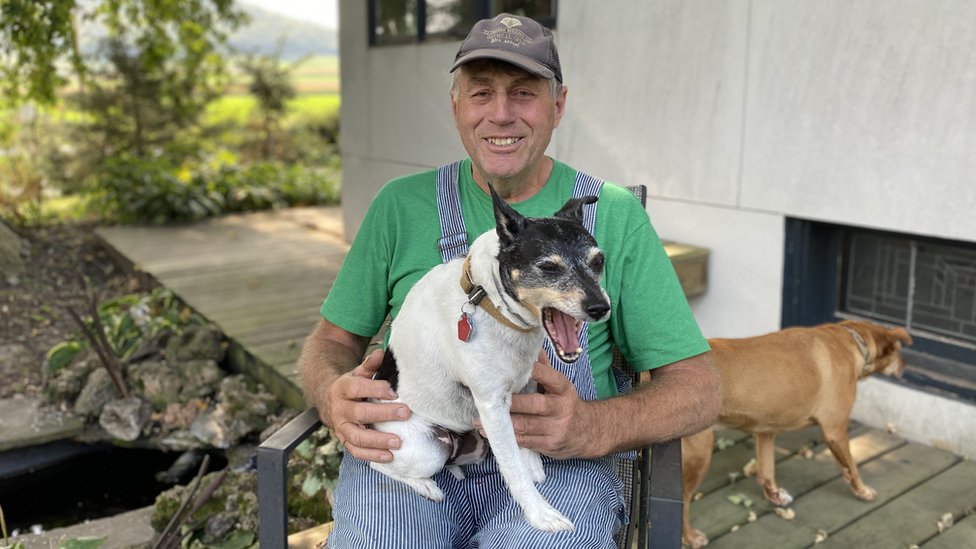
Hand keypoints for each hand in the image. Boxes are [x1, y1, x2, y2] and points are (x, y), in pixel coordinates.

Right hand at [327, 349, 410, 462]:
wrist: (329, 401)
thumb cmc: (352, 386)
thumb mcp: (359, 373)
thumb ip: (370, 365)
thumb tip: (380, 353)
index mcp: (342, 388)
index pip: (357, 388)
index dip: (375, 389)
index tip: (394, 391)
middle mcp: (340, 409)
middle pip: (360, 413)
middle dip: (383, 414)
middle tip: (405, 413)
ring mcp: (341, 427)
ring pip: (356, 436)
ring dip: (378, 441)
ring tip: (398, 442)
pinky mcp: (345, 441)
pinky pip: (356, 451)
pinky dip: (372, 455)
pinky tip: (389, 456)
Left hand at [481, 351, 597, 459]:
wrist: (589, 433)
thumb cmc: (566, 404)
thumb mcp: (560, 386)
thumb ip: (543, 369)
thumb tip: (529, 346)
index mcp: (564, 390)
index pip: (550, 378)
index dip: (534, 371)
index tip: (515, 366)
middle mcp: (561, 409)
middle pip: (535, 404)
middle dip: (512, 402)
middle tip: (490, 397)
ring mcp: (556, 429)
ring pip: (526, 425)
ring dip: (503, 423)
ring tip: (480, 420)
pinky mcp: (549, 445)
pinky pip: (525, 441)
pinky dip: (507, 437)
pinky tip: (490, 433)